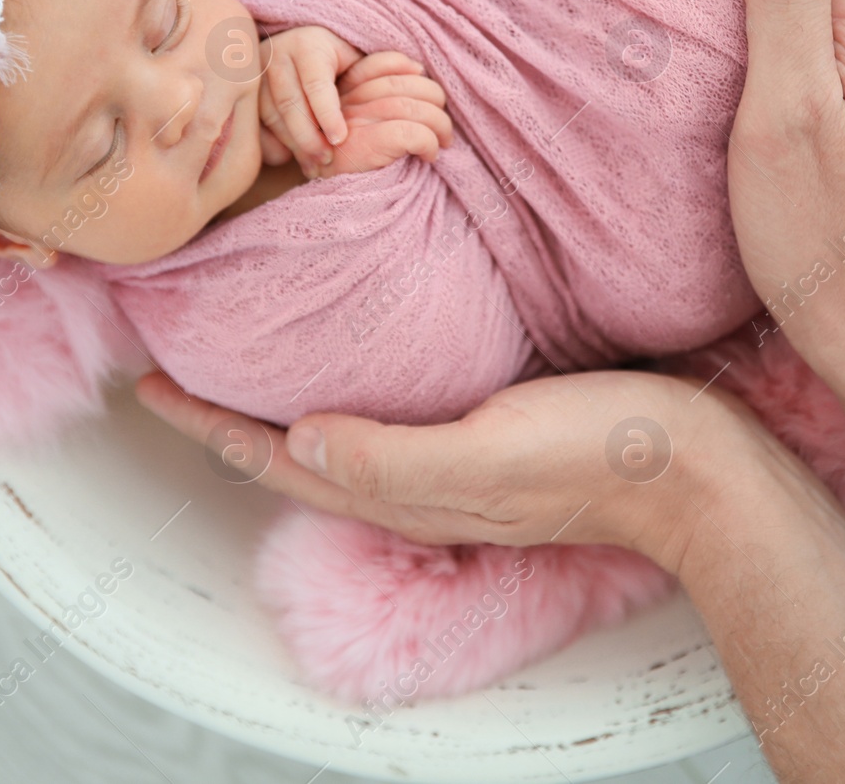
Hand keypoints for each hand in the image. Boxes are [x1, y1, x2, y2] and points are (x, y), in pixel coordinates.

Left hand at [135, 368, 760, 574]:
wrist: (695, 470)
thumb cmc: (597, 452)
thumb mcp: (490, 451)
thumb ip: (394, 455)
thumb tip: (301, 440)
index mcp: (401, 488)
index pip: (277, 457)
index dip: (208, 423)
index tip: (150, 382)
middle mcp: (411, 482)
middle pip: (291, 449)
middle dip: (228, 413)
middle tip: (178, 363)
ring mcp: (446, 461)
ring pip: (334, 433)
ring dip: (278, 401)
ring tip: (241, 358)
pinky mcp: (481, 432)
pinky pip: (383, 416)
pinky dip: (341, 387)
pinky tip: (349, 356)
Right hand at [255, 26, 439, 174]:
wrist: (292, 57)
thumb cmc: (333, 62)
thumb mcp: (355, 60)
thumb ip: (382, 66)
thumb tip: (417, 70)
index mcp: (308, 44)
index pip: (316, 83)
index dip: (327, 113)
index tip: (340, 139)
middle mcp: (277, 53)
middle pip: (289, 101)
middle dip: (308, 135)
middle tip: (326, 160)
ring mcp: (255, 72)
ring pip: (268, 113)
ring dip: (291, 141)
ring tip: (311, 164)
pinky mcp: (242, 90)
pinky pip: (252, 121)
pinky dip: (270, 141)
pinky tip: (286, 157)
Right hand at [306, 50, 452, 177]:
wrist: (329, 209)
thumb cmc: (350, 171)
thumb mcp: (356, 132)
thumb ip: (374, 106)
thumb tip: (417, 77)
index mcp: (342, 95)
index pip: (378, 64)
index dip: (405, 67)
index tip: (422, 79)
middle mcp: (346, 104)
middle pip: (402, 83)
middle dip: (433, 98)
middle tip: (442, 124)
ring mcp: (355, 122)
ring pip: (413, 108)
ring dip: (440, 124)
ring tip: (443, 142)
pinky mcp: (366, 144)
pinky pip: (413, 133)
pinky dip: (429, 143)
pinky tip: (429, 157)